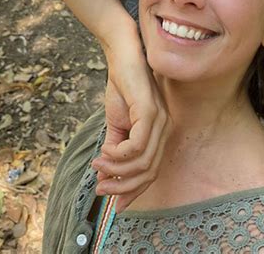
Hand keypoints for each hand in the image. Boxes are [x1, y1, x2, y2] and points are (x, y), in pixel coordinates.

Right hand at [92, 61, 169, 212]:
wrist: (123, 56)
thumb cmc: (122, 86)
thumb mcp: (116, 123)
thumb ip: (115, 149)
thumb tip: (105, 177)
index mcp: (160, 134)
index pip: (152, 172)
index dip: (133, 191)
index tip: (114, 206)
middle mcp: (165, 129)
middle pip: (149, 173)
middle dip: (123, 186)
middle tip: (101, 189)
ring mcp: (160, 121)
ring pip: (143, 163)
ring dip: (117, 169)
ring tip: (98, 166)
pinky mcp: (150, 112)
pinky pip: (137, 146)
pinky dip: (119, 154)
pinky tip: (106, 150)